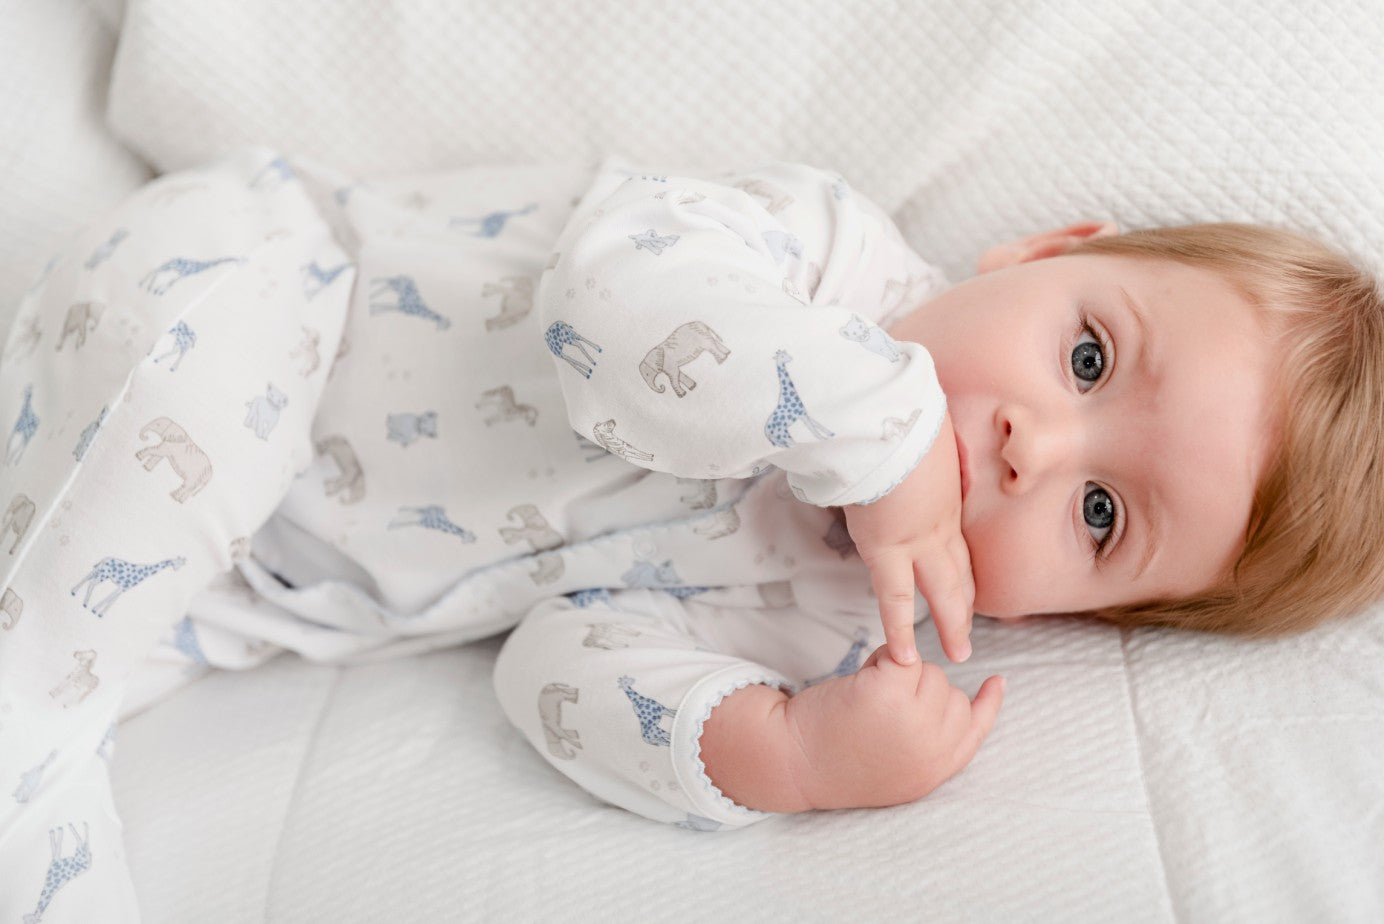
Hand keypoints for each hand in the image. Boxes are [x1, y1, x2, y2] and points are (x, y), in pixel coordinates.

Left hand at [784, 645, 1004, 809]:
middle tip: (877, 711)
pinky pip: (902, 654)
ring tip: (864, 701)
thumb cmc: (835, 759)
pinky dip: (880, 659)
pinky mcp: (889, 693)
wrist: (791, 761)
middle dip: (917, 689)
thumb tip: (968, 704)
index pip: (978, 730)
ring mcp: (915, 720)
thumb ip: (933, 744)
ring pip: (928, 670)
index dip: (988, 704)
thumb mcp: (898, 767)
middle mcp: (933, 748)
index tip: (997, 682)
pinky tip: (858, 681)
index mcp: (936, 770)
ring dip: (897, 673)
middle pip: (950, 691)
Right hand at [842, 409, 974, 664]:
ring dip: (952, 621)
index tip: (967, 580)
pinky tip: (905, 657)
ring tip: (960, 652)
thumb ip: (915, 442)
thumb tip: (901, 431)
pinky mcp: (888, 548)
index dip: (963, 561)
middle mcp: (938, 517)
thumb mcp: (917, 426)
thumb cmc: (894, 411)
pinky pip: (894, 598)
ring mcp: (918, 536)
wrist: (884, 419)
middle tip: (972, 626)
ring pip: (943, 588)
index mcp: (944, 489)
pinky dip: (899, 629)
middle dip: (966, 600)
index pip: (957, 537)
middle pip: (959, 566)